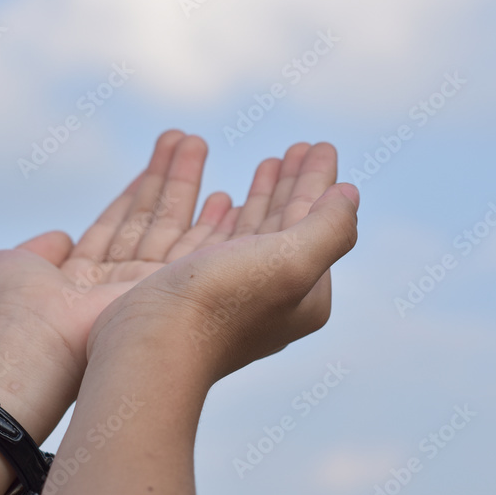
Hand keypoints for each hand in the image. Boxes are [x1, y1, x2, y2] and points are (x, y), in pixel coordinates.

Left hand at [0, 131, 234, 427]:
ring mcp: (147, 292)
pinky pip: (197, 252)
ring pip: (176, 230)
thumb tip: (61, 237)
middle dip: (172, 179)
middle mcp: (119, 285)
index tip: (161, 158)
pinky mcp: (170, 296)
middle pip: (153, 222)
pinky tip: (225, 195)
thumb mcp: (12, 265)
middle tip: (190, 139)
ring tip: (200, 143)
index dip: (140, 191)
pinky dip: (213, 225)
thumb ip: (41, 249)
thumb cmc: (7, 310)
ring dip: (188, 184)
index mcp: (82, 278)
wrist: (29, 344)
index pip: (119, 226)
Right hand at [86, 141, 359, 384]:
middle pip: (285, 228)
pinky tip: (222, 198)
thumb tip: (349, 195)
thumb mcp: (293, 262)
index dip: (318, 184)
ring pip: (249, 232)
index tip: (319, 146)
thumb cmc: (222, 303)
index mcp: (300, 299)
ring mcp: (223, 297)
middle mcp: (266, 300)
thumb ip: (329, 227)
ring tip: (269, 162)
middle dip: (293, 185)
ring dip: (259, 194)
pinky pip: (210, 241)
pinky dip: (221, 215)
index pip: (315, 226)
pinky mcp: (184, 292)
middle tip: (299, 148)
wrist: (146, 348)